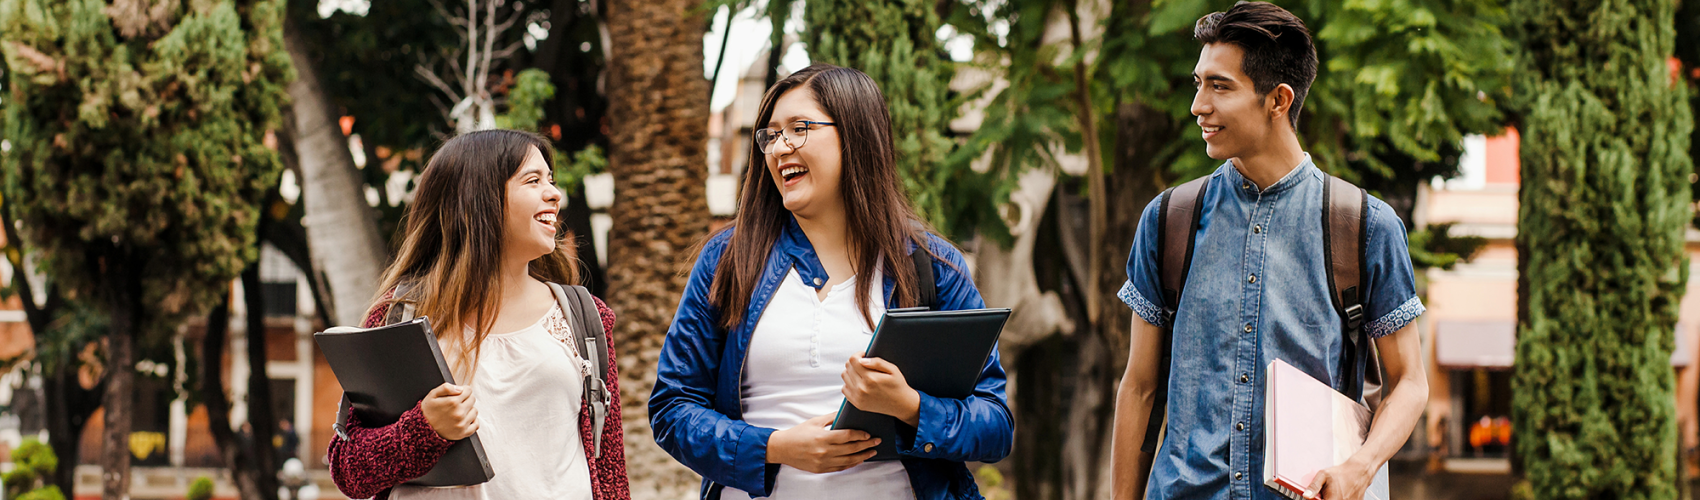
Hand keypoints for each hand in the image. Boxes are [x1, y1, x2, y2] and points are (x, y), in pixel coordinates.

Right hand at [421, 383, 478, 440]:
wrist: (422, 429)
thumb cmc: (427, 410)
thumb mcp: (432, 395)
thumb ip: (446, 387)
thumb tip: (461, 388)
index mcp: (453, 402)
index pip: (468, 390)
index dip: (463, 390)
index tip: (459, 393)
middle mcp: (459, 413)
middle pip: (472, 399)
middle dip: (466, 398)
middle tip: (457, 402)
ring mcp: (462, 424)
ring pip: (475, 411)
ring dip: (469, 409)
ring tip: (459, 411)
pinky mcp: (463, 433)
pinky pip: (476, 425)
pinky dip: (473, 421)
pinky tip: (465, 419)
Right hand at [766, 413, 880, 472]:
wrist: (782, 449)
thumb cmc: (797, 434)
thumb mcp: (814, 422)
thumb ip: (831, 417)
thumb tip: (846, 413)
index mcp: (823, 437)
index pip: (847, 436)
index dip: (860, 435)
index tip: (868, 433)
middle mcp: (824, 451)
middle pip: (851, 448)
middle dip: (866, 445)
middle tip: (877, 441)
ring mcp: (823, 462)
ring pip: (849, 460)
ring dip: (863, 456)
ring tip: (872, 451)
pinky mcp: (822, 469)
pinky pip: (841, 467)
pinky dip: (852, 464)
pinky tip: (859, 459)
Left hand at [842, 354, 920, 425]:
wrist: (901, 404)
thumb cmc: (898, 386)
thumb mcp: (892, 369)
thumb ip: (877, 362)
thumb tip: (862, 359)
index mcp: (870, 378)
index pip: (853, 360)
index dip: (858, 354)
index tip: (864, 355)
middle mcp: (862, 388)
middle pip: (848, 367)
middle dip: (855, 362)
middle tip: (865, 364)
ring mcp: (858, 397)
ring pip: (844, 377)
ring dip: (851, 372)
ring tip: (862, 373)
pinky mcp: (857, 403)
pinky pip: (844, 389)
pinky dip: (849, 383)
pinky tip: (859, 382)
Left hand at [1304, 458, 1375, 499]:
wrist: (1358, 472)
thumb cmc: (1340, 473)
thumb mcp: (1323, 475)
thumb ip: (1314, 487)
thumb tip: (1306, 495)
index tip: (1319, 496)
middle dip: (1325, 498)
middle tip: (1326, 492)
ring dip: (1332, 498)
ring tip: (1334, 492)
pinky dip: (1340, 498)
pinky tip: (1340, 493)